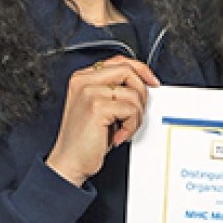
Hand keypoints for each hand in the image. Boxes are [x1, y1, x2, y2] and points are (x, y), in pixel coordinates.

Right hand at [46, 56, 158, 185]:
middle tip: (136, 114)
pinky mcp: (97, 106)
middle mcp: (84, 81)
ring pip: (133, 94)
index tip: (152, 82)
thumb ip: (113, 90)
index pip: (119, 61)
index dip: (140, 70)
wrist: (69, 161)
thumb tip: (141, 85)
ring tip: (123, 129)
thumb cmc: (85, 139)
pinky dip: (131, 127)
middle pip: (128, 71)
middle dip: (141, 94)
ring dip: (136, 117)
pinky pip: (131, 110)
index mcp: (83, 78)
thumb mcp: (98, 107)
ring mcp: (89, 92)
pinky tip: (118, 136)